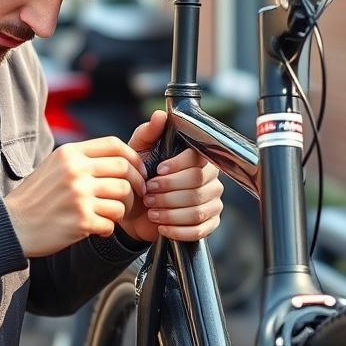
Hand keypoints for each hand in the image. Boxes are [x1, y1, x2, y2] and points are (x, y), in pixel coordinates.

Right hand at [3, 136, 146, 256]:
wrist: (12, 224)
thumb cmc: (35, 197)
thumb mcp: (54, 165)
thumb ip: (81, 159)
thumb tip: (118, 158)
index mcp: (70, 154)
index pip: (115, 145)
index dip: (134, 157)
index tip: (138, 170)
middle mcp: (75, 171)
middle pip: (124, 170)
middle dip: (136, 184)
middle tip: (136, 195)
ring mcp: (79, 196)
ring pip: (123, 197)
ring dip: (123, 208)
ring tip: (111, 213)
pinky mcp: (81, 220)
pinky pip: (111, 223)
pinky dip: (108, 228)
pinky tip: (98, 228)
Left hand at [118, 110, 222, 242]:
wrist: (133, 211)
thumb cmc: (139, 177)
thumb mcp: (138, 152)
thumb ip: (148, 133)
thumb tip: (159, 116)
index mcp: (197, 158)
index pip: (198, 158)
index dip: (177, 166)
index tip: (157, 171)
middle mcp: (210, 178)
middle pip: (198, 183)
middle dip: (169, 191)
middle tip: (149, 193)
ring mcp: (212, 201)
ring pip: (198, 208)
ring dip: (171, 211)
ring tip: (152, 211)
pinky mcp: (209, 223)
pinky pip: (201, 228)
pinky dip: (179, 230)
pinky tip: (162, 227)